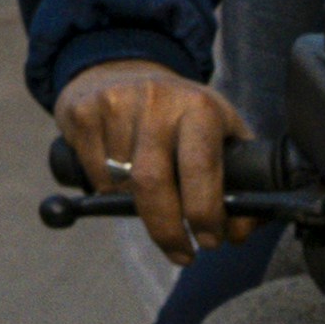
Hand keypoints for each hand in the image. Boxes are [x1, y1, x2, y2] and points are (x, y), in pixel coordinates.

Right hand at [59, 60, 255, 263]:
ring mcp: (114, 102)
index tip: (209, 241)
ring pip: (120, 183)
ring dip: (138, 209)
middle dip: (167, 229)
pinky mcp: (82, 111)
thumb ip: (242, 183)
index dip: (204, 211)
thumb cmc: (181, 115)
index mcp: (199, 106)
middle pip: (152, 181)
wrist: (122, 70)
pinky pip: (93, 174)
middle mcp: (155, 99)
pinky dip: (108, 192)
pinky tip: (121, 182)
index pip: (200, 166)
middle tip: (181, 253)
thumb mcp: (222, 134)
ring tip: (153, 207)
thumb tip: (238, 233)